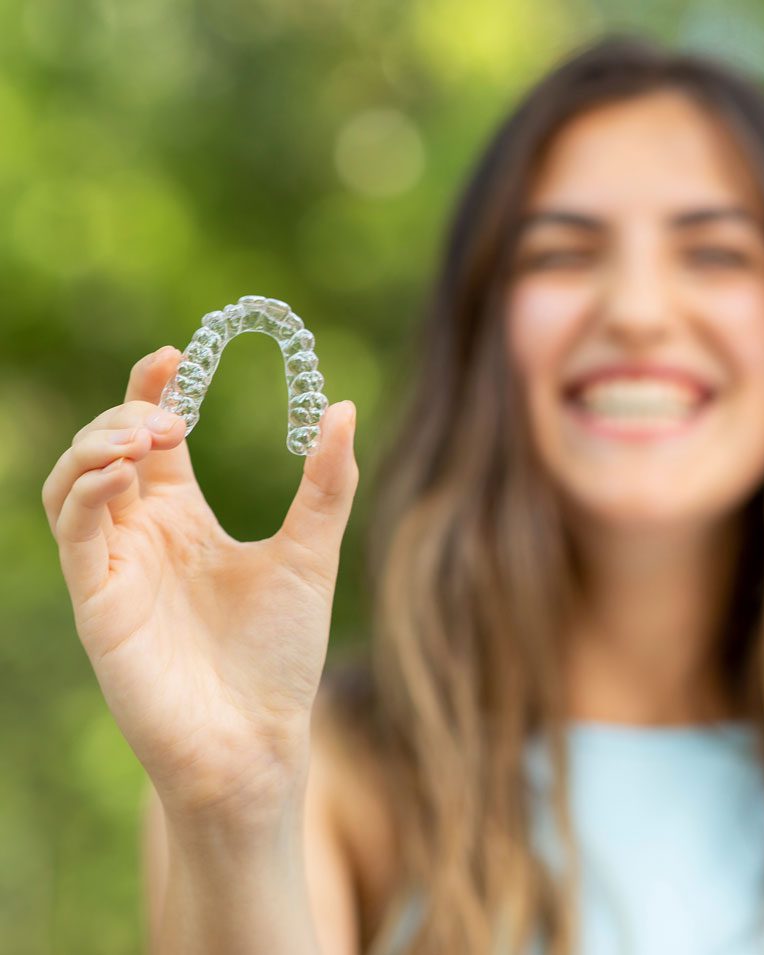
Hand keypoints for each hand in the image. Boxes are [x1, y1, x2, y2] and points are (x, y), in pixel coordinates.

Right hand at [42, 346, 358, 825]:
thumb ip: (325, 483)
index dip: (153, 389)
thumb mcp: (310, 553)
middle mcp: (144, 535)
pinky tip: (125, 474)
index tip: (176, 353)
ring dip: (97, 444)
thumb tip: (341, 405)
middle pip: (106, 447)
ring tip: (147, 435)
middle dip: (127, 414)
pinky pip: (74, 531)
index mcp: (185, 518)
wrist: (259, 737)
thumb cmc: (281, 653)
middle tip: (171, 416)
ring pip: (71, 480)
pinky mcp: (98, 601)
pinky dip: (87, 491)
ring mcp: (116, 566)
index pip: (153, 438)